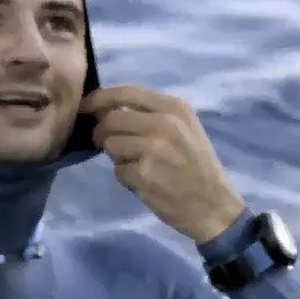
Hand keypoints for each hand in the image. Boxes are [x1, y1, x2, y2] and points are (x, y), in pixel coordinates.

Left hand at [81, 85, 245, 243]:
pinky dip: (126, 178)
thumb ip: (149, 114)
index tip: (85, 106)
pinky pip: (118, 170)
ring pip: (110, 144)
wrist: (214, 205)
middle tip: (110, 145)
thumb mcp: (184, 129)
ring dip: (117, 157)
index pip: (126, 92)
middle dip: (103, 133)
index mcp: (174, 108)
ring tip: (138, 165)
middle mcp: (164, 123)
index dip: (99, 98)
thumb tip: (104, 108)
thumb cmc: (196, 165)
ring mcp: (154, 149)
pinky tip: (145, 182)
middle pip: (111, 120)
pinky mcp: (144, 174)